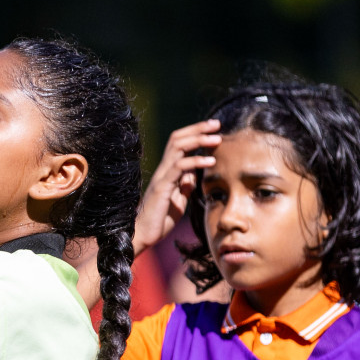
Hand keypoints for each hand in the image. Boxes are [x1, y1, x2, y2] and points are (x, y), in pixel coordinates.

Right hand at [132, 120, 221, 256]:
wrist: (142, 235)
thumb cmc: (160, 220)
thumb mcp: (178, 200)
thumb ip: (185, 185)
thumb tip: (195, 174)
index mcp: (167, 171)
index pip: (179, 143)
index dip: (195, 132)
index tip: (213, 128)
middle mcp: (163, 170)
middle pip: (177, 138)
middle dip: (198, 128)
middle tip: (217, 124)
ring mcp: (161, 176)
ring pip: (177, 147)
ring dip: (199, 140)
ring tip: (217, 139)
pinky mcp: (162, 187)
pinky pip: (179, 168)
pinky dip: (196, 161)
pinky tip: (210, 161)